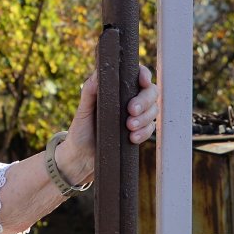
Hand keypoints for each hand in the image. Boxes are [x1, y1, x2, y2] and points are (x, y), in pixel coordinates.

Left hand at [59, 64, 159, 185]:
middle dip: (144, 101)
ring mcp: (136, 117)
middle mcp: (129, 101)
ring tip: (129, 127)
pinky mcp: (139, 132)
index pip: (136, 75)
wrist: (81, 158)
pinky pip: (150, 129)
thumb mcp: (83, 110)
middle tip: (131, 111)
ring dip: (144, 118)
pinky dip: (144, 133)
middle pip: (151, 92)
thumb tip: (98, 75)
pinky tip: (132, 138)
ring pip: (153, 111)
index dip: (143, 75)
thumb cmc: (80, 130)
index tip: (142, 82)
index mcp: (116, 90)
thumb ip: (89, 91)